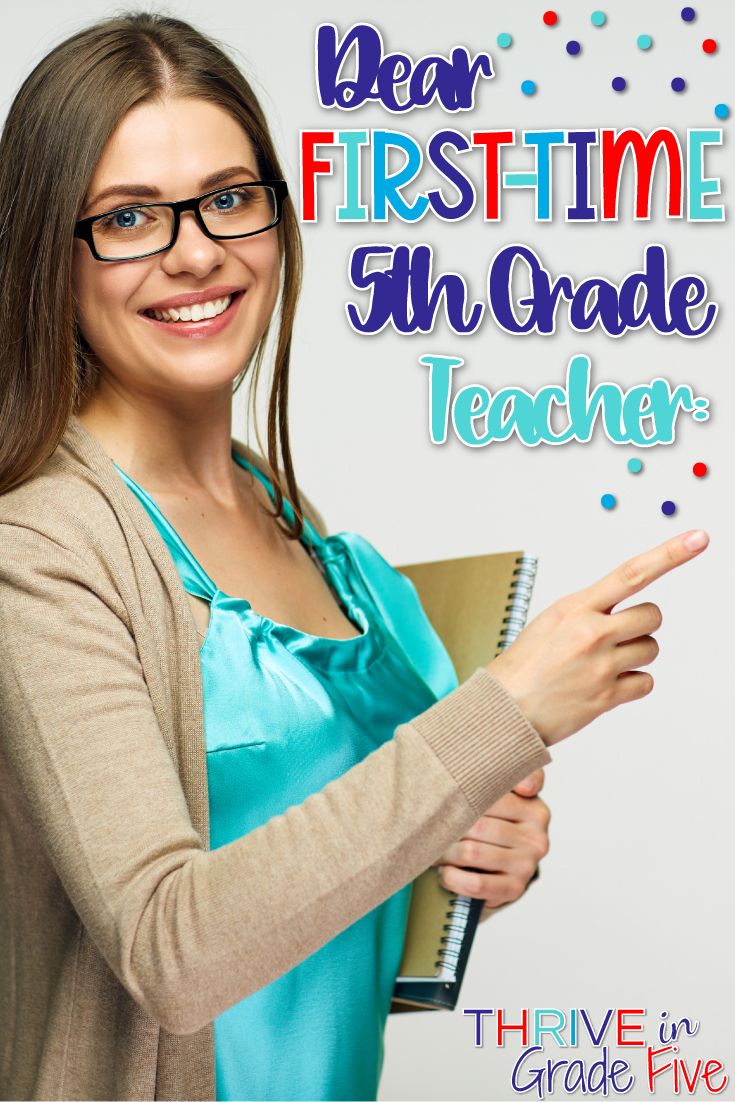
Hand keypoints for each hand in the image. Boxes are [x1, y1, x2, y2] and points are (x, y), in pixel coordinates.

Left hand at [432, 769, 548, 915]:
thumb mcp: (502, 794)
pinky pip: (476, 884)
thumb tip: (497, 774)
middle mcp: (537, 836)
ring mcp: (527, 864)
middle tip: (429, 827)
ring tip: (434, 849)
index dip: (463, 796)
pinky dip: (453, 879)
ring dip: (444, 853)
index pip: (494, 794)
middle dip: (447, 827)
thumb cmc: (494, 824)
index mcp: (535, 807)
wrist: (504, 869)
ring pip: (471, 852)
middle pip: (477, 824)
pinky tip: (445, 874)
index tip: (446, 796)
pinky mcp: (515, 889)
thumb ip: (500, 772)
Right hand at [488, 530, 708, 746]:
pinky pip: (646, 682)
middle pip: (652, 615)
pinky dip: (632, 684)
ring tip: (601, 664)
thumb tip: (621, 612)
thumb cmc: (524, 665)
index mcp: (575, 607)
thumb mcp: (550, 621)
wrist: (504, 708)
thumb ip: (588, 611)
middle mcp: (592, 633)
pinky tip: (605, 685)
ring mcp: (601, 665)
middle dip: (642, 625)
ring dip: (635, 655)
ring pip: (651, 648)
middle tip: (616, 637)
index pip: (631, 573)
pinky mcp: (607, 695)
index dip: (670, 554)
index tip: (698, 539)